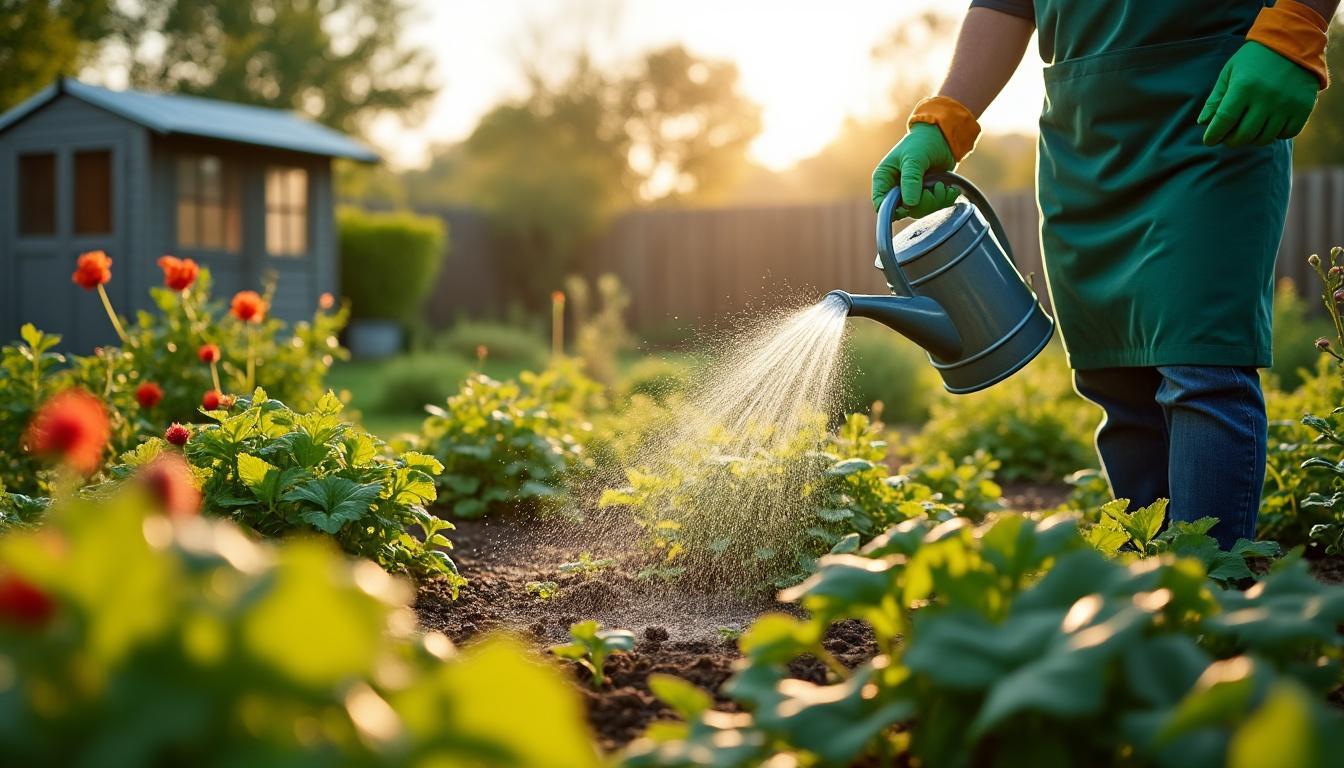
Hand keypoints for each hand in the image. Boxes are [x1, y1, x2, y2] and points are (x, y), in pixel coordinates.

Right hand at [871, 123, 958, 214]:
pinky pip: (933, 208)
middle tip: (933, 190)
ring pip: (920, 211)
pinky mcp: (926, 195)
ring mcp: (912, 193)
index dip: (893, 210)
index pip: (881, 204)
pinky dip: (943, 201)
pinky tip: (949, 190)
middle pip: (904, 211)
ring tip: (942, 187)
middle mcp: (895, 188)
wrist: (943, 137)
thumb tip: (910, 204)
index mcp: (885, 179)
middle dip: (922, 204)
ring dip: (935, 202)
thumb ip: (911, 180)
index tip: (909, 206)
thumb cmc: (922, 142)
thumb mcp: (914, 159)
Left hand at [1198, 41, 1318, 147]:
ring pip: (1264, 139)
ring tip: (1249, 128)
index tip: (1209, 140)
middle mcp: (1265, 98)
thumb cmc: (1254, 60)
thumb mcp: (1230, 73)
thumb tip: (1203, 123)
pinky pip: (1287, 134)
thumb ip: (1215, 98)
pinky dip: (1276, 134)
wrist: (1294, 43)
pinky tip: (1270, 124)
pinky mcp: (1303, 108)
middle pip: (1243, 135)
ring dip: (1253, 139)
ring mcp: (1286, 104)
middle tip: (1229, 135)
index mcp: (1243, 87)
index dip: (1213, 135)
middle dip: (1231, 140)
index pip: (1223, 121)